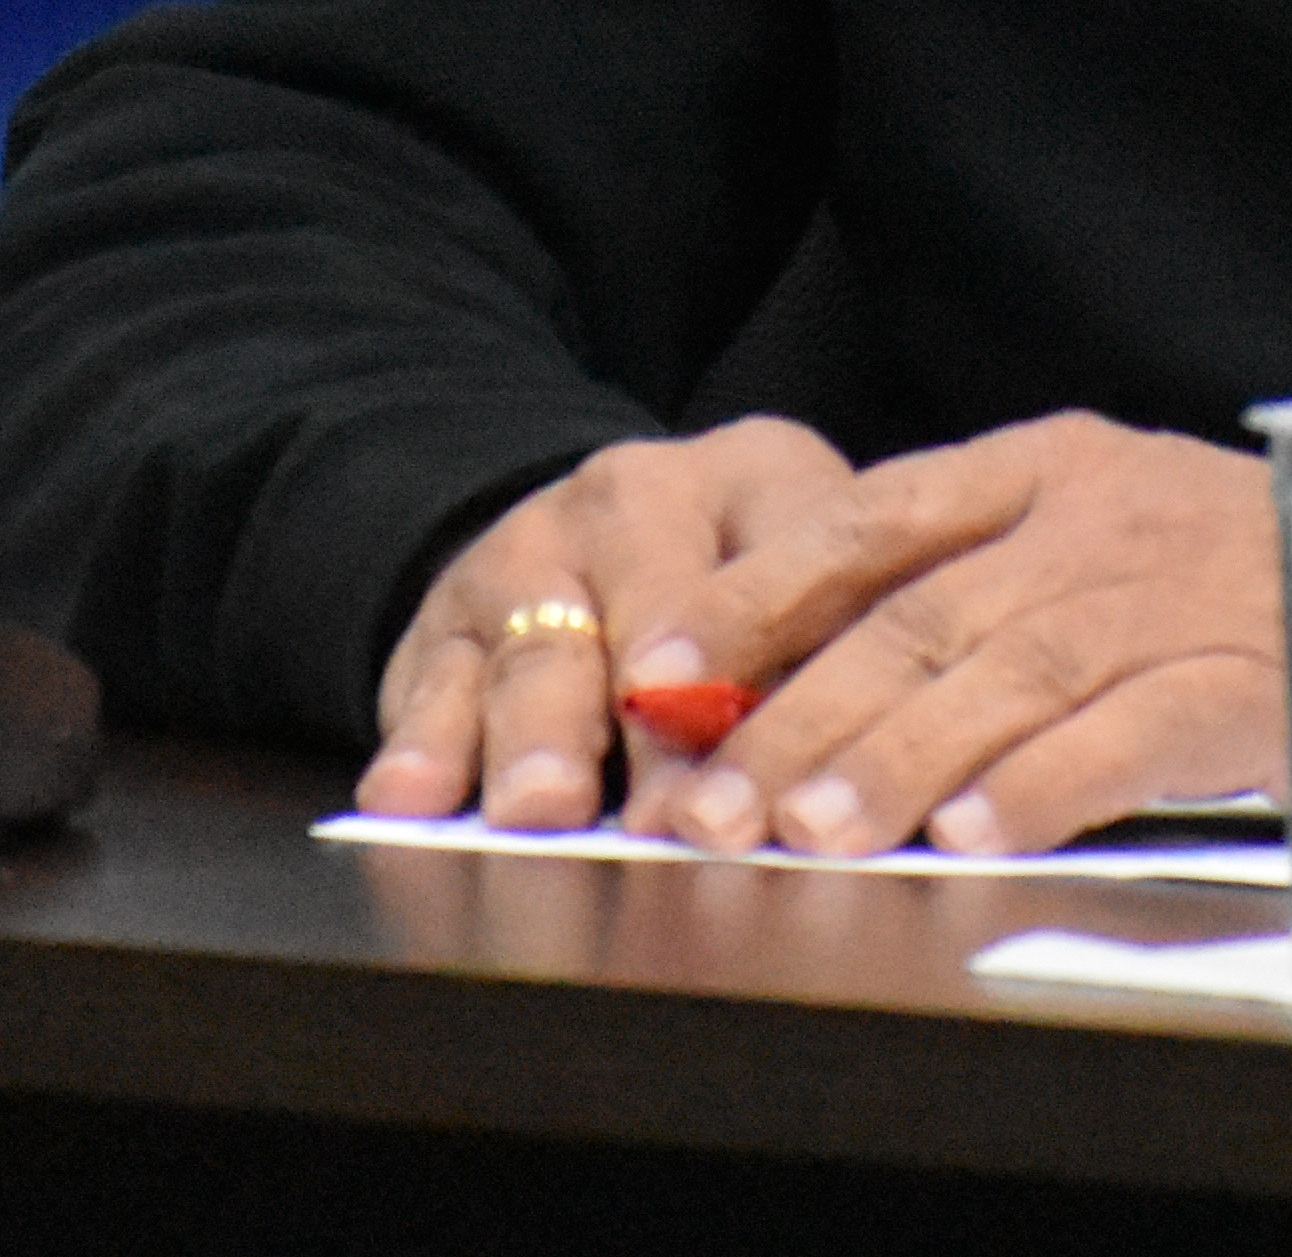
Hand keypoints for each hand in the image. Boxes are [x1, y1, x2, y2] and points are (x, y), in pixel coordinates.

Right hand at [361, 417, 855, 829]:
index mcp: (757, 475)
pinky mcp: (442, 621)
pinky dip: (424, 746)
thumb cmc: (745, 596)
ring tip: (546, 807)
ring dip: (541, 737)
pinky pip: (430, 685)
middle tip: (670, 814)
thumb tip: (874, 798)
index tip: (788, 760)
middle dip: (660, 721)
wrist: (587, 542)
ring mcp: (528, 550)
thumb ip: (846, 670)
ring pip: (536, 647)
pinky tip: (417, 796)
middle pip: (653, 600)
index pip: (792, 555)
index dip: (790, 662)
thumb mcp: (819, 591)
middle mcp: (637, 497)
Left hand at [633, 413, 1281, 860]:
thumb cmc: (1217, 570)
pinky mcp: (1249, 680)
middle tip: (708, 803)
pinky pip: (1132, 730)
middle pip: (919, 616)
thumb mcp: (1082, 535)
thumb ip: (956, 588)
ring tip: (813, 831)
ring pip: (1007, 674)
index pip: (866, 521)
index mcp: (1039, 467)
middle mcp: (1094, 519)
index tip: (656, 668)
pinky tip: (978, 836)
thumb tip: (780, 684)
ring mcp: (1172, 595)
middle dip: (797, 715)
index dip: (753, 597)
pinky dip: (1048, 785)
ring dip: (899, 758)